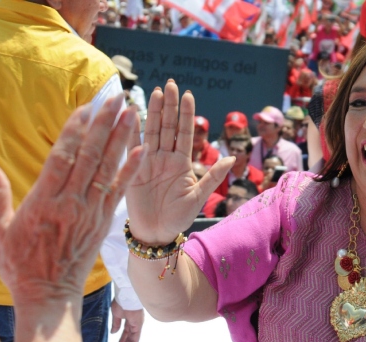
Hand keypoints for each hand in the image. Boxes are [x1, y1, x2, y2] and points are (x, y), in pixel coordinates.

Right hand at [0, 97, 143, 304]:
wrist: (49, 296)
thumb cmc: (20, 264)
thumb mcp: (0, 228)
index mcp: (44, 201)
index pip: (62, 156)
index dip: (75, 129)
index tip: (86, 106)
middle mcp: (71, 202)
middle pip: (90, 155)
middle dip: (104, 124)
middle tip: (116, 97)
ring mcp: (91, 212)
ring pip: (108, 168)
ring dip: (122, 138)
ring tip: (132, 113)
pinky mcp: (104, 222)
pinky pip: (120, 191)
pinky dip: (131, 169)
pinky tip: (142, 149)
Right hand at [110, 300, 143, 341]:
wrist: (125, 294)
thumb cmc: (121, 301)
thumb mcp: (116, 314)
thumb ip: (116, 324)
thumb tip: (113, 332)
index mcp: (130, 319)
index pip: (127, 332)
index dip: (122, 340)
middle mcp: (135, 323)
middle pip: (130, 337)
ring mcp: (137, 324)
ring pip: (133, 340)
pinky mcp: (138, 325)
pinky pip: (135, 339)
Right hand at [126, 80, 233, 243]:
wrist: (155, 233)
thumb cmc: (178, 217)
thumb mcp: (199, 196)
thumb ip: (213, 176)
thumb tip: (234, 158)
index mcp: (182, 162)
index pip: (185, 132)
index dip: (186, 114)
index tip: (188, 94)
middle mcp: (165, 157)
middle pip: (168, 126)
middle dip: (169, 105)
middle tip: (170, 84)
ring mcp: (148, 161)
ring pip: (152, 130)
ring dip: (154, 111)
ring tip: (156, 91)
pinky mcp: (132, 168)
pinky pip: (131, 145)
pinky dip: (131, 128)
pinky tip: (131, 112)